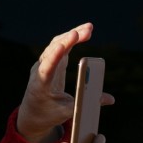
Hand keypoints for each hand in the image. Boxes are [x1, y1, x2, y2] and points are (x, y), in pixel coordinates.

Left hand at [16, 22, 114, 142]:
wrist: (32, 114)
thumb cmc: (48, 114)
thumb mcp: (67, 112)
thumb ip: (86, 104)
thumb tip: (110, 99)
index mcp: (41, 85)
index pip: (46, 68)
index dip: (54, 56)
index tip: (62, 46)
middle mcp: (39, 71)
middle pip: (52, 51)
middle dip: (69, 39)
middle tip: (87, 30)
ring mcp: (43, 65)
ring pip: (55, 45)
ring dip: (71, 35)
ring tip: (89, 28)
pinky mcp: (50, 62)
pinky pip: (58, 47)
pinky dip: (70, 39)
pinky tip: (82, 32)